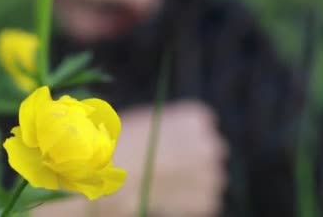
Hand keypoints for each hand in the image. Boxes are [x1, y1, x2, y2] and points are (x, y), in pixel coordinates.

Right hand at [32, 101, 226, 216]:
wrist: (110, 171)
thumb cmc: (122, 142)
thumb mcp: (147, 122)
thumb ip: (170, 129)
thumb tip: (177, 142)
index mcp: (197, 118)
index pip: (201, 129)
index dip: (184, 142)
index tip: (168, 151)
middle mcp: (212, 144)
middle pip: (208, 154)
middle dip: (193, 164)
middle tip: (165, 171)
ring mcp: (212, 174)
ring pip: (206, 181)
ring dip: (190, 185)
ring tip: (160, 185)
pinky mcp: (207, 201)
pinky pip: (201, 203)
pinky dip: (186, 205)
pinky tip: (162, 198)